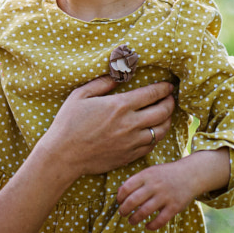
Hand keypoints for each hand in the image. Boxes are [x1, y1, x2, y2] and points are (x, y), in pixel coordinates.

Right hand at [38, 78, 174, 179]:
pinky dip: (155, 137)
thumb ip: (100, 83)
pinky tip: (152, 132)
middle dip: (170, 102)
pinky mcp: (129, 156)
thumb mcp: (79, 96)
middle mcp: (130, 124)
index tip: (168, 85)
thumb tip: (117, 76)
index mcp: (119, 106)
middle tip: (170, 98)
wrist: (63, 155)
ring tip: (166, 115)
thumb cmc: (67, 123)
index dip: (163, 88)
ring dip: (167, 121)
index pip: (151, 93)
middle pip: (162, 111)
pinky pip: (151, 146)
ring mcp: (131, 142)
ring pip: (161, 131)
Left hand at [115, 163, 194, 228]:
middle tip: (122, 213)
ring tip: (131, 221)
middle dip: (124, 210)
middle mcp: (155, 185)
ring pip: (144, 212)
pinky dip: (151, 226)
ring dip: (134, 219)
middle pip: (133, 200)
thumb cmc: (165, 174)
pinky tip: (147, 226)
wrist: (190, 174)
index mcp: (147, 175)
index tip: (119, 202)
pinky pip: (160, 220)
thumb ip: (136, 181)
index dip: (120, 197)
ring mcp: (165, 196)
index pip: (126, 187)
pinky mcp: (174, 207)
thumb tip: (119, 193)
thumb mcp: (150, 172)